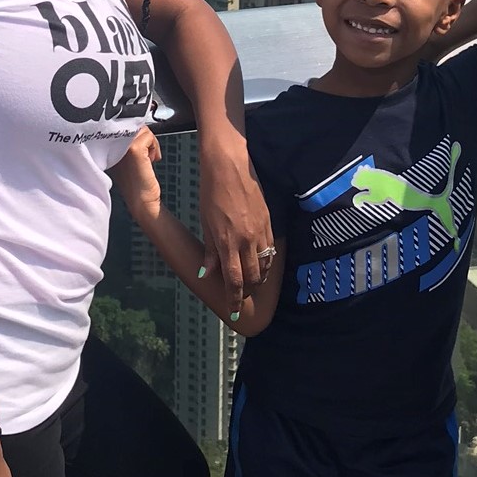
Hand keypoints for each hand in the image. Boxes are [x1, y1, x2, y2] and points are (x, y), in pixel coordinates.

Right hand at [110, 127, 162, 225]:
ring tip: (148, 157)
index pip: (120, 126)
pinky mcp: (134, 149)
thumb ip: (126, 142)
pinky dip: (154, 146)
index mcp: (106, 146)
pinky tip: (152, 159)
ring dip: (150, 142)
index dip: (133, 132)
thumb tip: (138, 126)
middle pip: (132, 124)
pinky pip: (149, 136)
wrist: (141, 201)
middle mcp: (110, 144)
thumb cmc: (137, 182)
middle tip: (146, 154)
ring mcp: (120, 145)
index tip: (140, 147)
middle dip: (143, 136)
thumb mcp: (126, 158)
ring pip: (142, 129)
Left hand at [198, 134, 272, 315]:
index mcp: (227, 242)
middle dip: (249, 291)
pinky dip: (266, 261)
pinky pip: (270, 249)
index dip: (235, 299)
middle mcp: (246, 240)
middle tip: (243, 298)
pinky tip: (260, 262)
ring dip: (259, 278)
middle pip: (253, 276)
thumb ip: (210, 250)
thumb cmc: (211, 192)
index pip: (233, 280)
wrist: (230, 165)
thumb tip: (206, 273)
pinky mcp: (269, 221)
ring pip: (264, 264)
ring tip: (252, 283)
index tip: (234, 311)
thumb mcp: (206, 222)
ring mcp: (260, 231)